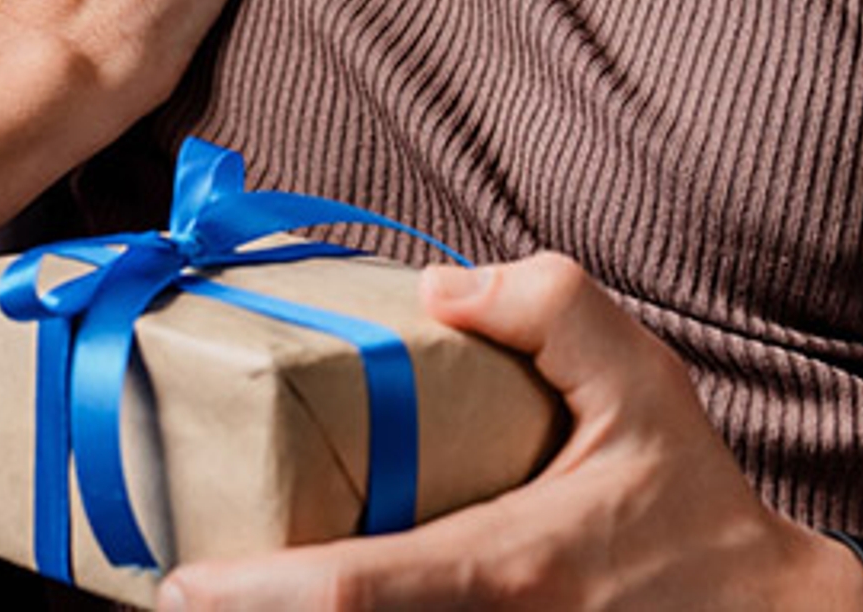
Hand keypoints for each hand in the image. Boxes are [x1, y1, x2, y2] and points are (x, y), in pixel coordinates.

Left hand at [158, 255, 862, 611]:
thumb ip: (553, 308)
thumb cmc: (693, 500)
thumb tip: (437, 282)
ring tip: (220, 594)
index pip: (362, 589)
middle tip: (170, 585)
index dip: (261, 593)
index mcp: (512, 564)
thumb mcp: (645, 383)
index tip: (180, 585)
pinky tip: (292, 601)